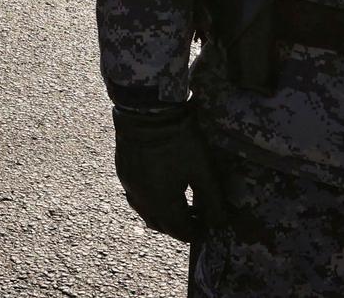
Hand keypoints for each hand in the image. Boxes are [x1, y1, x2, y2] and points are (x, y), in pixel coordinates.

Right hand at [111, 100, 226, 242]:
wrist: (148, 112)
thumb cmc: (179, 142)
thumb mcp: (203, 171)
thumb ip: (213, 201)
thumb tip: (219, 223)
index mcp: (163, 205)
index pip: (181, 231)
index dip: (197, 232)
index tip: (209, 226)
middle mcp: (143, 201)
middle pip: (162, 226)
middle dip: (180, 227)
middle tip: (196, 218)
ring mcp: (130, 187)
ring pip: (146, 213)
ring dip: (163, 216)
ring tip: (178, 206)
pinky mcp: (123, 173)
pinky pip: (136, 197)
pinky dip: (150, 201)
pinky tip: (159, 189)